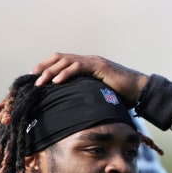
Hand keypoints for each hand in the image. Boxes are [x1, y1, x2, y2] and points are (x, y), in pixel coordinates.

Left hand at [31, 53, 147, 104]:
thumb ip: (86, 100)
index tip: (34, 79)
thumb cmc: (122, 97)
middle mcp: (87, 61)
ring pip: (65, 61)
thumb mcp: (99, 98)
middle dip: (43, 67)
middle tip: (31, 78)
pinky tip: (56, 81)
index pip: (61, 62)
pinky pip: (78, 67)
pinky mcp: (99, 66)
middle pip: (58, 58)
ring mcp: (93, 62)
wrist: (140, 91)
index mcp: (86, 66)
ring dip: (50, 71)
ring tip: (39, 82)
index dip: (47, 68)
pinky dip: (65, 73)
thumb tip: (74, 114)